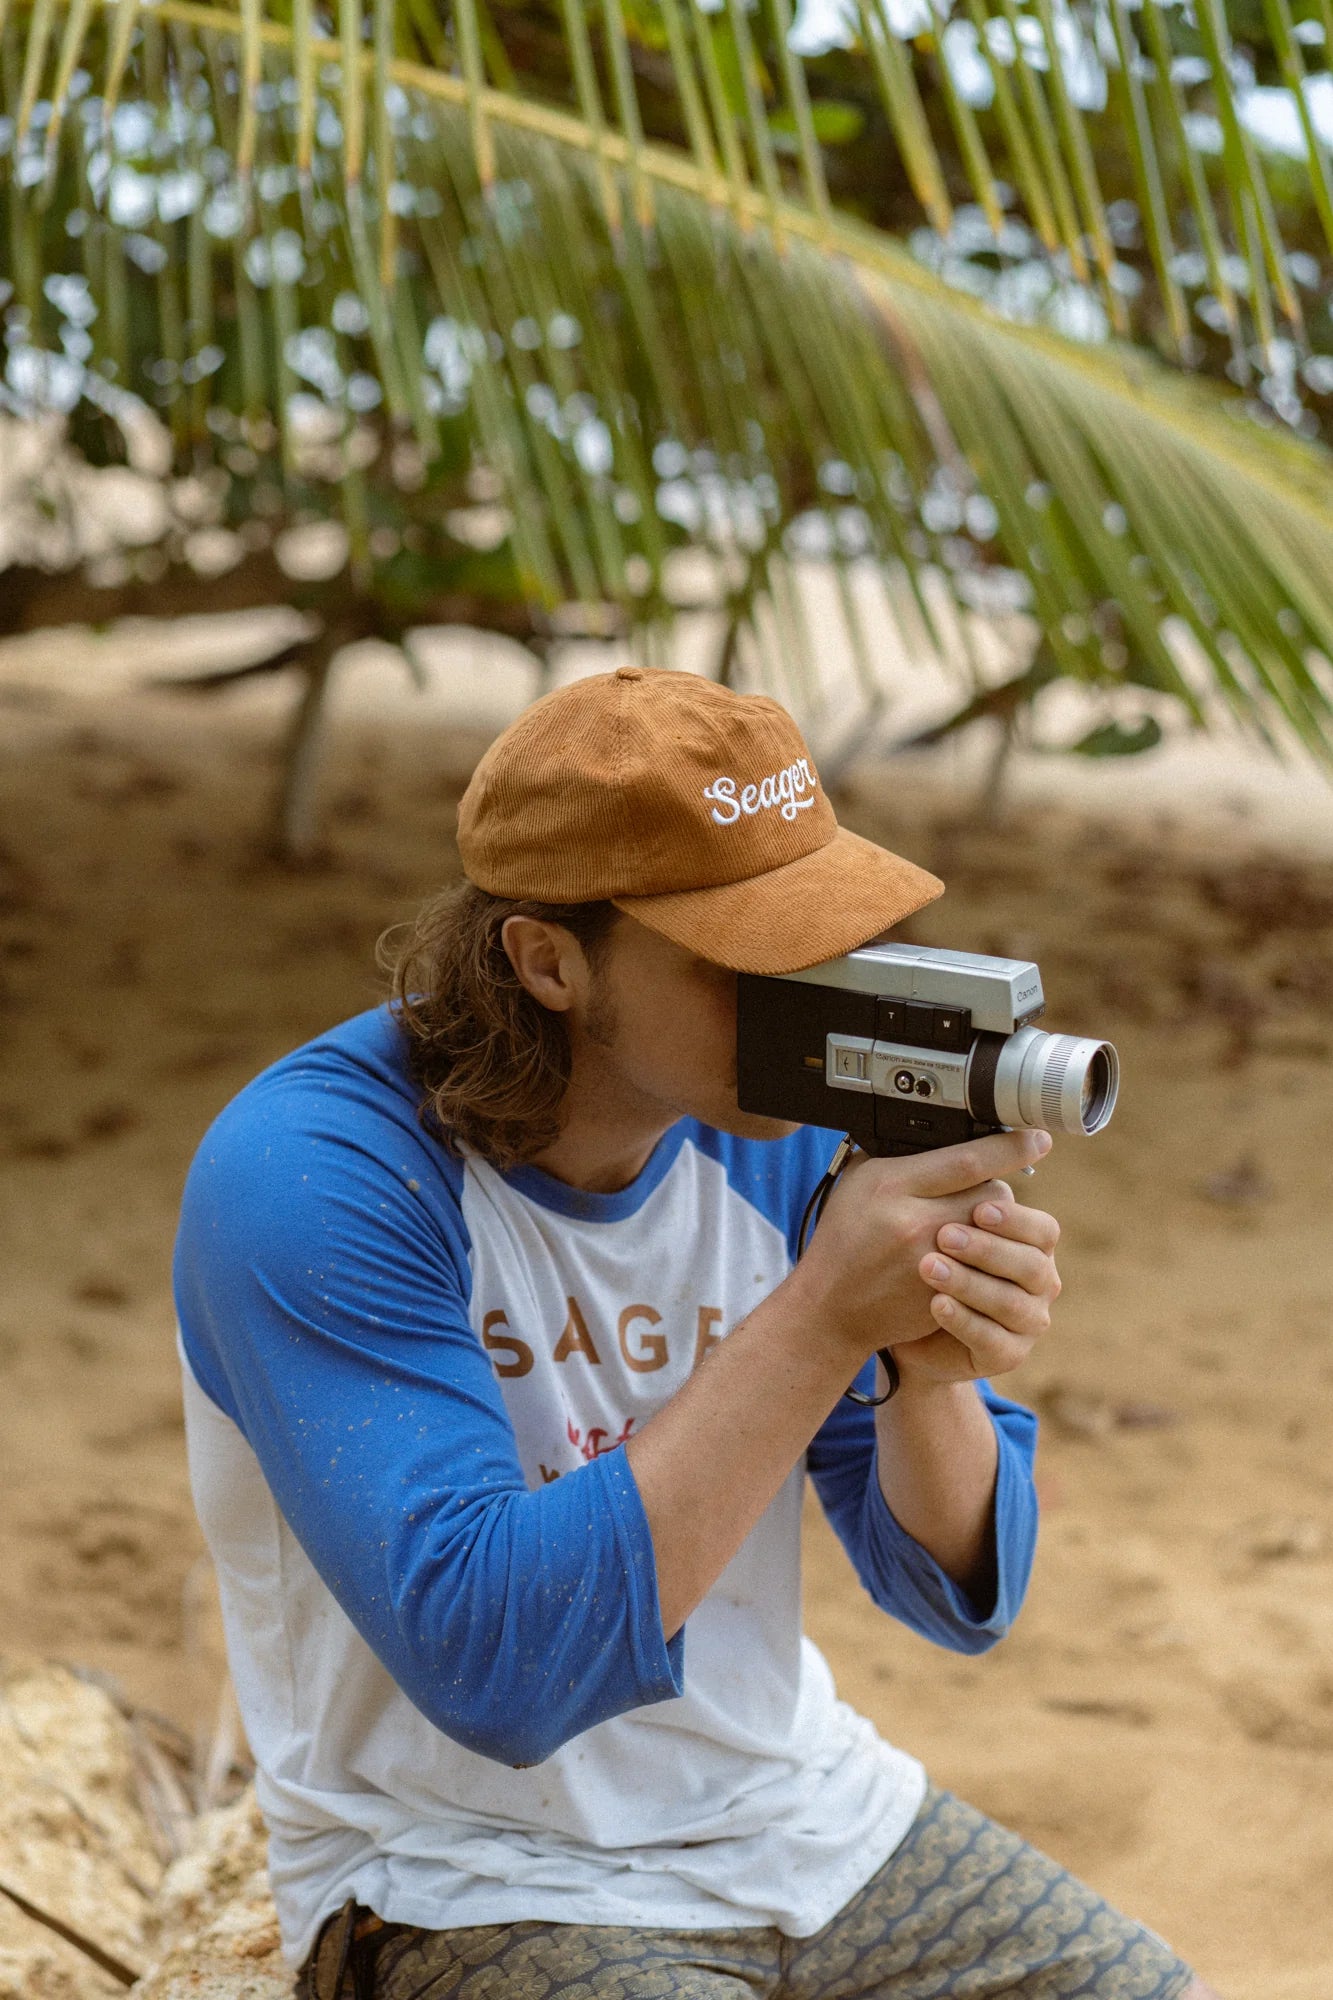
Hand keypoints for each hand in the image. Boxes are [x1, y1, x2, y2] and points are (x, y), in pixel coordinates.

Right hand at [792, 1128, 1054, 1371]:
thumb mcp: (859, 1183)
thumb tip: (942, 1133)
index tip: (1038, 1138)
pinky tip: (969, 1257)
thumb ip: (899, 1157)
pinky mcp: (944, 1294)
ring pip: (996, 1232)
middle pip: (992, 1195)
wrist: (831, 1305)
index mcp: (892, 1185)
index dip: (1009, 1148)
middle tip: (984, 1192)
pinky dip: (985, 1259)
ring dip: (995, 1225)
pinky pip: (986, 1268)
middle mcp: (915, 1222)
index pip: (967, 1160)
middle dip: (996, 1190)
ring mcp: (932, 1262)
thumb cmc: (845, 1237)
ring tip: (975, 1224)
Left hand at [901, 1179, 1060, 1387]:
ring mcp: (1027, 1322)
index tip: (979, 1208)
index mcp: (1032, 1244)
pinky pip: (992, 1340)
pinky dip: (964, 1321)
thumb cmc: (922, 1259)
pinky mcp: (1007, 1355)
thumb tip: (949, 1141)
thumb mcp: (936, 1220)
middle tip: (945, 1235)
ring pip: (1012, 1303)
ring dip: (970, 1283)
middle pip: (1031, 1265)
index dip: (1015, 1219)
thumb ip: (953, 1191)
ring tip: (928, 1267)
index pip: (1041, 1229)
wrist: (902, 1320)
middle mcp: (1040, 1283)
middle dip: (988, 1249)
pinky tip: (936, 1304)